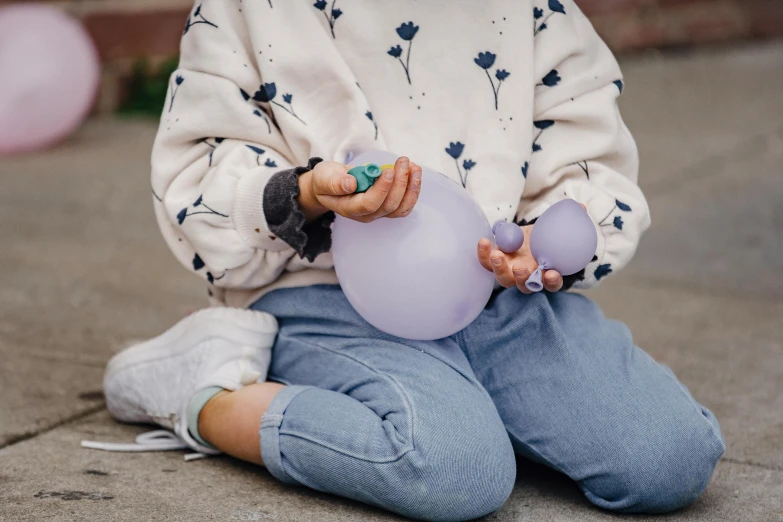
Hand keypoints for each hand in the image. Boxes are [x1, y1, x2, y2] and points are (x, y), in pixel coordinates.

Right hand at [298, 157, 421, 222]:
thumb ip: (334, 183)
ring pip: (401, 208)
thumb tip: (350, 184)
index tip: (389, 170)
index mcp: (349, 208)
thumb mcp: (323, 178)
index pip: (369, 204)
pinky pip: (405, 203)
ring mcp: (379, 211)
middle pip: (389, 206)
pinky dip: (413, 188)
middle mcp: (366, 214)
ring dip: (411, 188)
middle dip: (400, 183)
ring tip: (414, 167)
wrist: (331, 183)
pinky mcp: (388, 205)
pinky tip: (414, 172)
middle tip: (403, 161)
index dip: (382, 189)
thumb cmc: (327, 180)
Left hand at [477, 203, 586, 292]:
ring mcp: (510, 272)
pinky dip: (484, 255)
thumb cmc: (547, 234)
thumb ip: (570, 221)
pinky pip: (487, 263)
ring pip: (504, 278)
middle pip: (524, 286)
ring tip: (497, 254)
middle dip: (522, 278)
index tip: (551, 273)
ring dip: (500, 269)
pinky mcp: (496, 263)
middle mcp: (528, 277)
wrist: (527, 234)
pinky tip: (484, 241)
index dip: (552, 281)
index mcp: (547, 273)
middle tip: (520, 267)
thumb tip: (581, 207)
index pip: (552, 283)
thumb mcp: (558, 227)